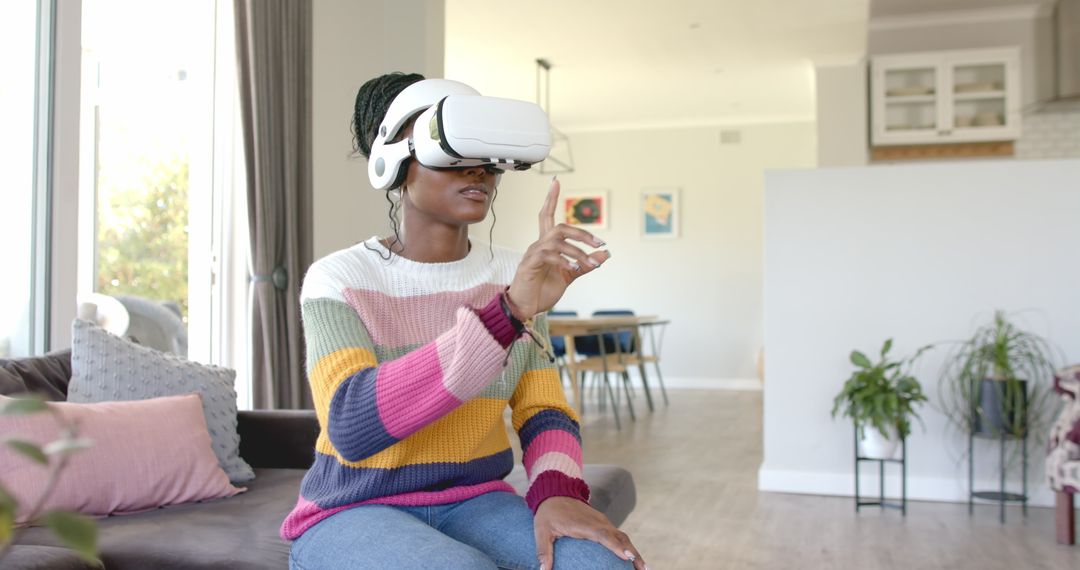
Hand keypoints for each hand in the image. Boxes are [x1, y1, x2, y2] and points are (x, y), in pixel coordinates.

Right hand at [506, 177, 610, 320]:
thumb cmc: (542, 290)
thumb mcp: (569, 276)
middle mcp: (539, 245)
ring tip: (591, 264)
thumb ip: (586, 264)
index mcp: (547, 245)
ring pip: (558, 240)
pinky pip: (549, 255)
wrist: (525, 308)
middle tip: (600, 242)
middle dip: (582, 233)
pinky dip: (564, 260)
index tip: (555, 182)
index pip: (547, 216)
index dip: (550, 199)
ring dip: (578, 251)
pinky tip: (574, 268)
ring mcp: (533, 253)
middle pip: (560, 227)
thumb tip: (605, 254)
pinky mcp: (530, 264)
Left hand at [533, 497, 645, 569]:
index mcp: (584, 524)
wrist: (555, 492)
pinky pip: (619, 536)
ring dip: (634, 552)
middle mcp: (598, 522)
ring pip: (623, 537)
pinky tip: (632, 559)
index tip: (628, 557)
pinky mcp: (603, 524)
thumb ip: (543, 551)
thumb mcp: (541, 531)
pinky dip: (628, 547)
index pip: (604, 535)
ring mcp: (603, 522)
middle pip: (621, 538)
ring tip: (643, 569)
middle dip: (633, 554)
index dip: (617, 546)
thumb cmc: (548, 513)